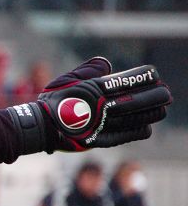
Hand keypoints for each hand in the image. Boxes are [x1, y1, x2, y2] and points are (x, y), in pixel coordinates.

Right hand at [7, 57, 172, 152]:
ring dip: (150, 112)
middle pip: (133, 100)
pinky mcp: (97, 140)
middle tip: (166, 93)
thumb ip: (89, 71)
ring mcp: (99, 125)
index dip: (141, 77)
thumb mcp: (68, 79)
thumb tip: (107, 65)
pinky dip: (137, 130)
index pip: (123, 81)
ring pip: (132, 118)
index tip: (154, 74)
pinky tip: (147, 127)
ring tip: (163, 108)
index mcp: (92, 90)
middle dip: (153, 96)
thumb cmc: (53, 101)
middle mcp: (99, 107)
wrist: (39, 126)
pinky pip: (123, 135)